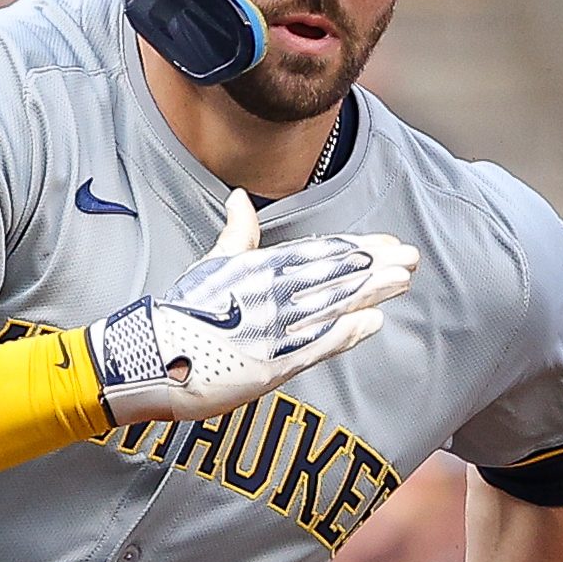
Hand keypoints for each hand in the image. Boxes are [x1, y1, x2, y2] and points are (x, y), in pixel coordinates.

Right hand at [93, 189, 418, 423]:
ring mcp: (272, 329)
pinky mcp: (270, 362)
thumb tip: (241, 199)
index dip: (356, 251)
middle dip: (375, 268)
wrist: (152, 359)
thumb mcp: (209, 266)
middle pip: (332, 277)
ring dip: (370, 293)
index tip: (386, 246)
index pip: (317, 254)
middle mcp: (269, 295)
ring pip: (331, 305)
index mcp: (257, 268)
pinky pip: (316, 344)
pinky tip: (374, 322)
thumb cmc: (180, 312)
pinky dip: (347, 333)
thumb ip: (236, 236)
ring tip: (403, 282)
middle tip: (411, 260)